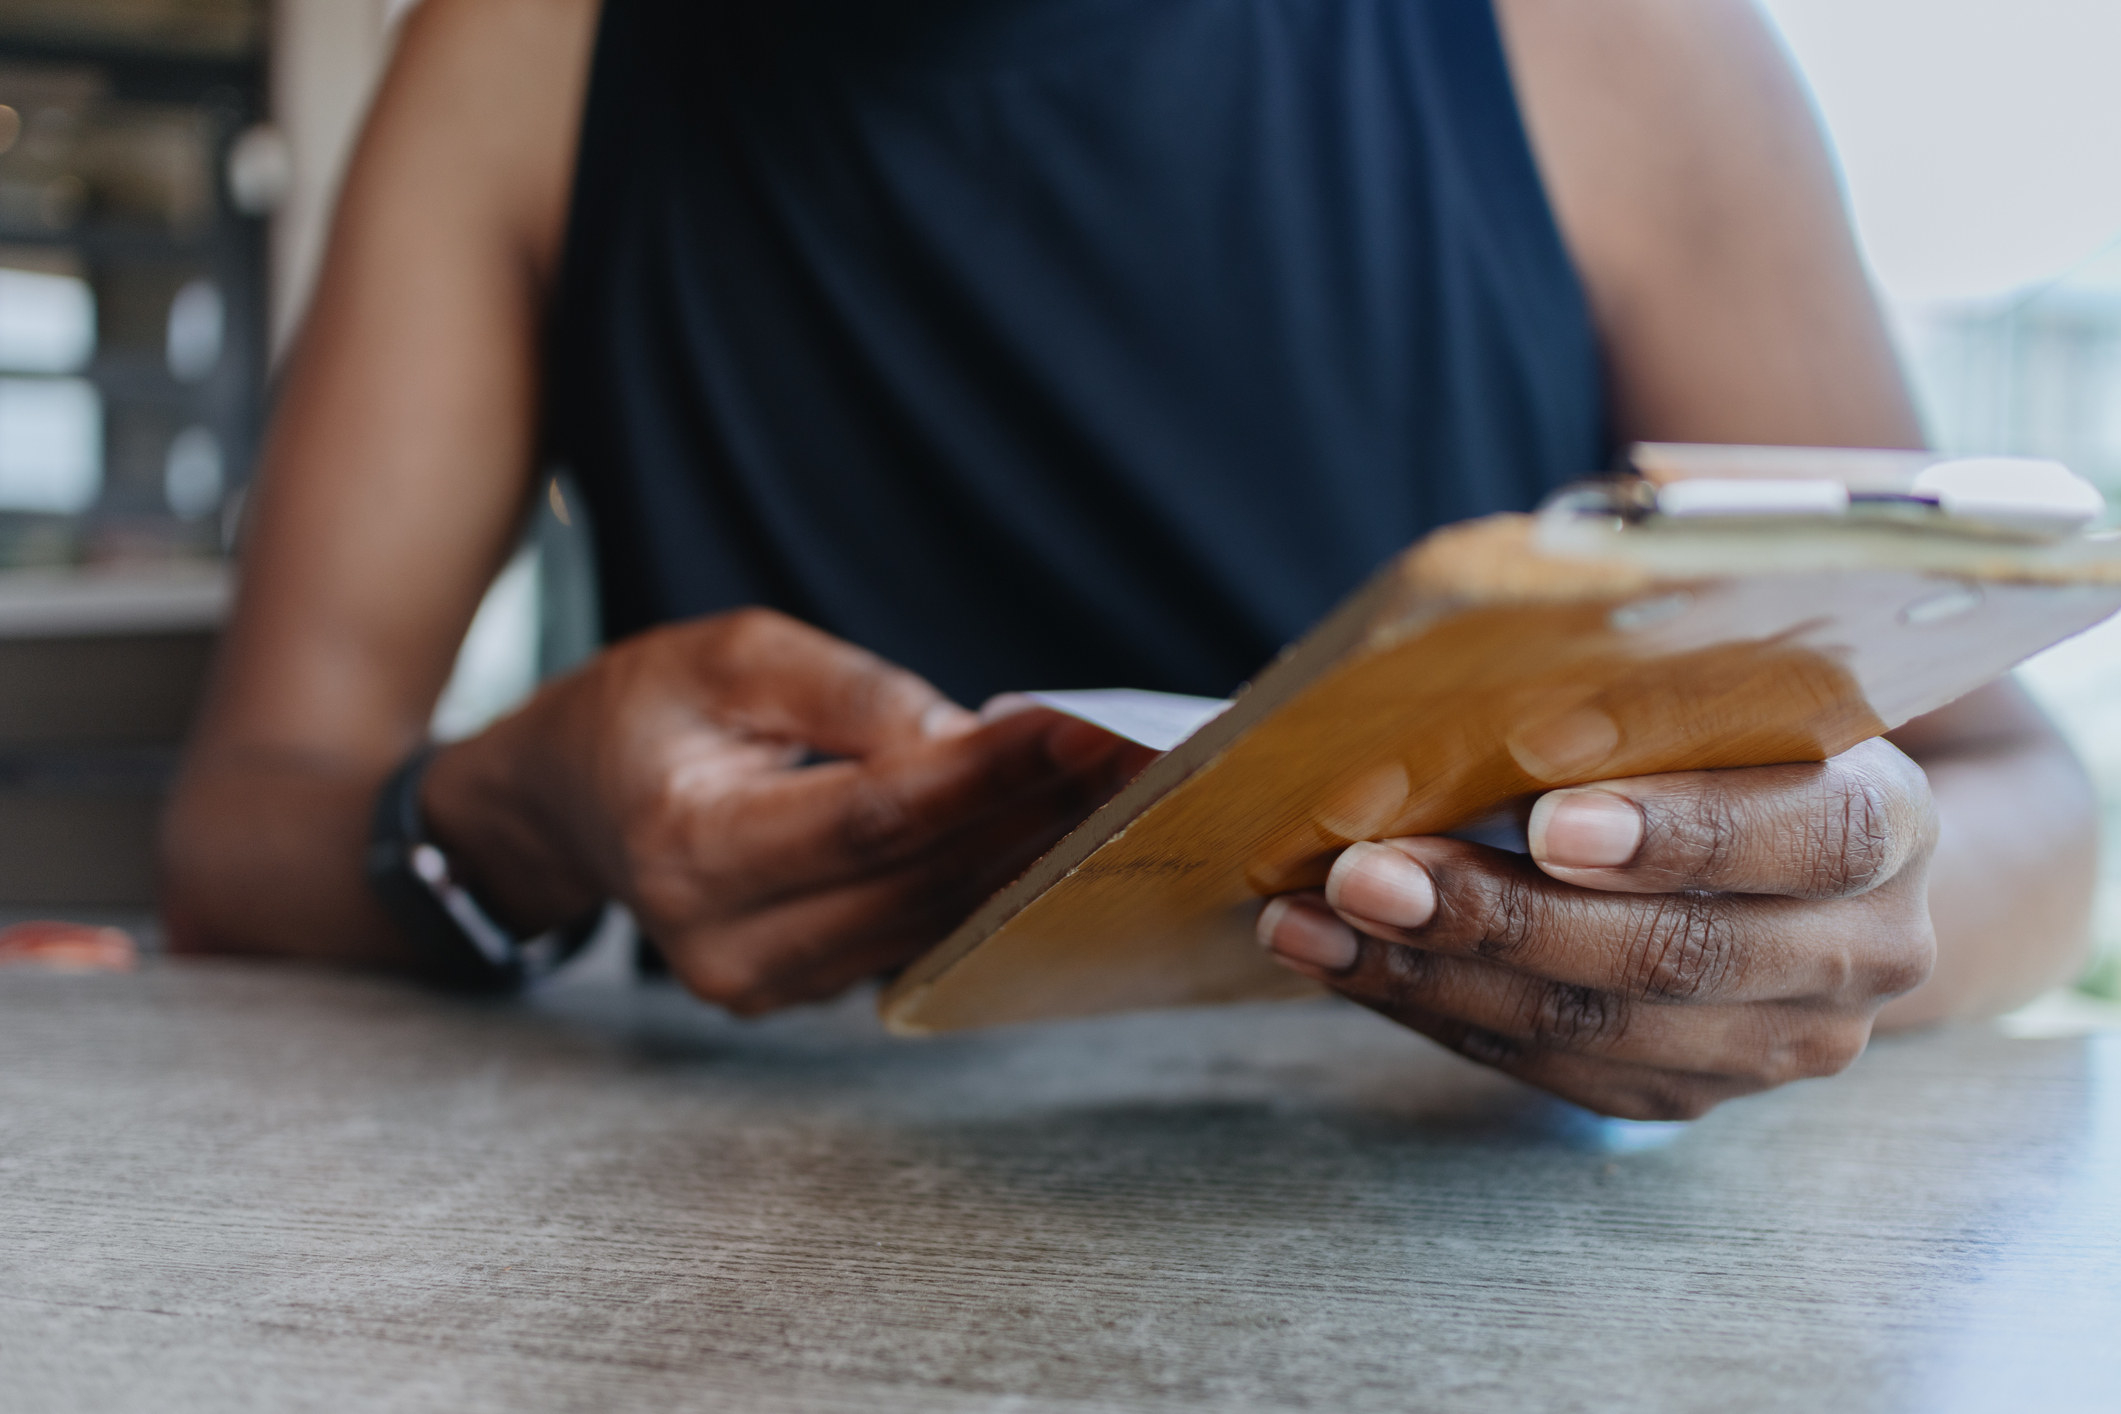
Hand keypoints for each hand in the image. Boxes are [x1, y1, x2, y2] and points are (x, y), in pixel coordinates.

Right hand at [425, 609, 1151, 1012]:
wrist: (572, 798)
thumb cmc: (650, 707)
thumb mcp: (735, 653)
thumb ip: (854, 694)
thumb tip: (972, 740)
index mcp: (690, 842)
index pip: (872, 817)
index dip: (986, 777)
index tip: (1083, 730)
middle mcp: (721, 940)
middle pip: (917, 884)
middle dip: (1033, 816)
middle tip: (1135, 759)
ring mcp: (757, 985)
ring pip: (927, 924)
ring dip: (1025, 858)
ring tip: (1113, 791)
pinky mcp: (790, 996)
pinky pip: (908, 944)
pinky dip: (979, 888)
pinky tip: (1046, 836)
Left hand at [1256, 739, 1939, 1118]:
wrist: (1816, 868)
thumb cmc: (1738, 735)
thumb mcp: (1732, 684)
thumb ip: (1656, 672)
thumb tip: (1506, 618)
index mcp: (1888, 824)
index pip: (1806, 835)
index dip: (1678, 832)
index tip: (1550, 817)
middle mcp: (1859, 951)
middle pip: (1673, 953)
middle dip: (1501, 912)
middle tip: (1364, 869)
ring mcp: (1778, 1041)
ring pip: (1592, 1023)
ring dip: (1433, 969)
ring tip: (1312, 915)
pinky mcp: (1688, 1091)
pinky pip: (1546, 1065)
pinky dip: (1428, 1006)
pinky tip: (1335, 955)